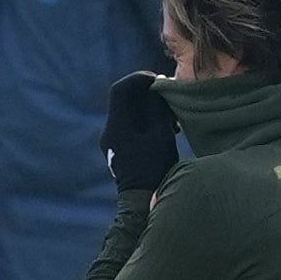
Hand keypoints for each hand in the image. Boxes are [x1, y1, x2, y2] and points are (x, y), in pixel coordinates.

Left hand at [99, 71, 178, 191]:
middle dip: (146, 95)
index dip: (138, 79)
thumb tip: (155, 88)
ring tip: (171, 119)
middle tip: (168, 98)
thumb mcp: (161, 134)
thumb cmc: (155, 167)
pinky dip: (146, 121)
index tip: (158, 80)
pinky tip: (166, 130)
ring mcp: (111, 140)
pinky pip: (129, 126)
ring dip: (148, 109)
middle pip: (124, 100)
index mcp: (117, 125)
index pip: (119, 89)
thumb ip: (156, 108)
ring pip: (128, 113)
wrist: (142, 200)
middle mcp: (109, 131)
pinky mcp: (118, 148)